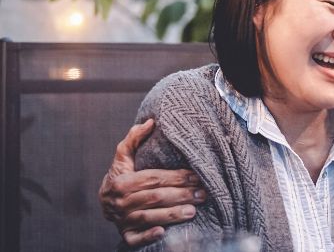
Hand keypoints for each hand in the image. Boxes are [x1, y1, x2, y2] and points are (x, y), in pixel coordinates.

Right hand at [98, 119, 206, 246]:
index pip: (153, 178)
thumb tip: (150, 121)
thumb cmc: (121, 175)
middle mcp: (121, 202)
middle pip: (155, 198)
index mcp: (122, 182)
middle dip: (181, 195)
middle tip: (202, 193)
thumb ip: (134, 139)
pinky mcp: (126, 234)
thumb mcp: (123, 157)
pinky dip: (148, 236)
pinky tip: (162, 232)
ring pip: (149, 217)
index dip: (175, 177)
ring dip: (172, 214)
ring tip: (193, 211)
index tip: (196, 176)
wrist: (104, 202)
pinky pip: (135, 238)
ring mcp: (123, 220)